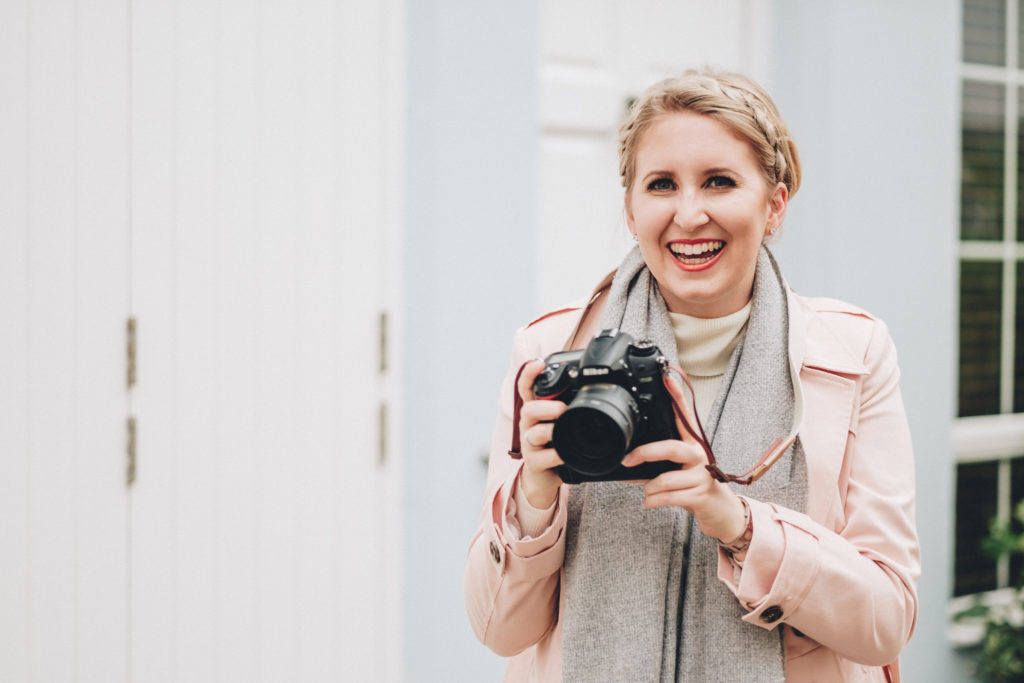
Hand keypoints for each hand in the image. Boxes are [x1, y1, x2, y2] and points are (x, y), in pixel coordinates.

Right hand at [516, 359, 565, 508]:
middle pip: (528, 409)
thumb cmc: (555, 444)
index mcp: (536, 411)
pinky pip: (541, 457)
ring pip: (533, 433)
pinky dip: (554, 455)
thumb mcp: (561, 423)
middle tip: (562, 409)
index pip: (526, 388)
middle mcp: (529, 425)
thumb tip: (592, 387)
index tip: (538, 362)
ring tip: (560, 431)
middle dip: (545, 407)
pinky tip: (563, 455)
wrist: (545, 476)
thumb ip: (569, 406)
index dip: (530, 374)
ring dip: (549, 431)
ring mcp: (529, 444)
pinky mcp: (533, 462)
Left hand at [620, 370, 745, 543]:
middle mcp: (699, 456)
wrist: (720, 510)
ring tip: (647, 491)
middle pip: (670, 448)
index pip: (685, 415)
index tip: (666, 377)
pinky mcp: (701, 495)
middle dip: (645, 454)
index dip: (676, 396)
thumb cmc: (694, 484)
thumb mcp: (677, 469)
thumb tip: (626, 467)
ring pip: (666, 479)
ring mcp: (702, 476)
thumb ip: (656, 464)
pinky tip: (649, 502)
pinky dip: (653, 501)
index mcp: (692, 444)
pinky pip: (669, 497)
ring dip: (649, 487)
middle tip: (627, 460)